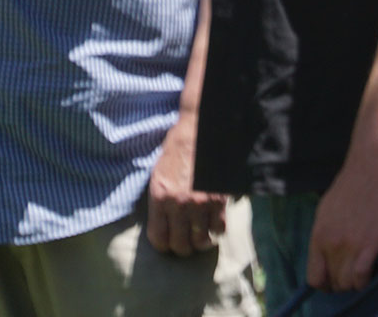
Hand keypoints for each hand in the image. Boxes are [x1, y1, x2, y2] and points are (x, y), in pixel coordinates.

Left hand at [146, 120, 226, 254]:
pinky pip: (219, 227)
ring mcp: (201, 203)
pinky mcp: (219, 199)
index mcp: (160, 197)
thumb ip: (159, 200)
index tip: (167, 245)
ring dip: (200, 243)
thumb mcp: (158, 174)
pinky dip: (217, 231)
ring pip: (201, 240)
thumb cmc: (176, 149)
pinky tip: (214, 227)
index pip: (158, 238)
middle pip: (180, 245)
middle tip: (185, 244)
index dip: (163, 246)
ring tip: (200, 239)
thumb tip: (161, 221)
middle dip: (182, 248)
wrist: (199, 130)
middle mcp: (179, 204)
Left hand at [306, 149, 377, 291]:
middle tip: (353, 272)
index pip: (314, 277)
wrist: (372, 168)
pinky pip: (362, 277)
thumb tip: (327, 251)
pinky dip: (366, 279)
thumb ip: (326, 234)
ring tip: (363, 270)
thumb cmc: (352, 184)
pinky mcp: (369, 246)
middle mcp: (330, 244)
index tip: (334, 279)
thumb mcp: (327, 210)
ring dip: (355, 282)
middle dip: (342, 282)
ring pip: (347, 284)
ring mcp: (349, 246)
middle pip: (333, 283)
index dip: (325, 283)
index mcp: (318, 235)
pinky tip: (371, 268)